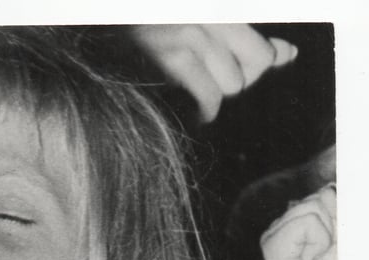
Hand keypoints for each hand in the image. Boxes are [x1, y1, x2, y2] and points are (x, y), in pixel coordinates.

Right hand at [129, 24, 297, 121]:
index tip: (242, 71)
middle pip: (256, 65)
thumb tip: (288, 54)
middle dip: (238, 81)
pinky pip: (210, 96)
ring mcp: (193, 33)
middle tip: (213, 83)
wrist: (106, 36)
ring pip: (233, 83)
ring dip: (216, 96)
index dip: (259, 63)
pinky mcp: (175, 57)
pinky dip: (205, 112)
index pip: (264, 46)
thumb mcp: (203, 28)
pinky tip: (196, 113)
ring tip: (199, 95)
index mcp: (220, 10)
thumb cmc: (155, 35)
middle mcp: (211, 14)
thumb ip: (248, 40)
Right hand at [260, 184, 336, 259]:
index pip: (323, 193)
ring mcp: (273, 236)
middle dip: (333, 223)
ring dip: (327, 233)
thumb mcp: (345, 236)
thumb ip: (339, 209)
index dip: (339, 215)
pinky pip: (306, 222)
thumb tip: (333, 187)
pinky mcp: (273, 246)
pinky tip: (310, 259)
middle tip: (327, 253)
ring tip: (318, 257)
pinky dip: (318, 240)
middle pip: (318, 196)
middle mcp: (280, 226)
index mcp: (295, 222)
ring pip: (312, 205)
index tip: (334, 245)